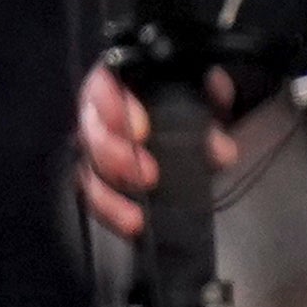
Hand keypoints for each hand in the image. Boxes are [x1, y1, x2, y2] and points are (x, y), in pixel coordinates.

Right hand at [73, 65, 236, 241]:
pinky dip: (113, 213)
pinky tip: (132, 225)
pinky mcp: (100, 178)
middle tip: (147, 175)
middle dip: (116, 157)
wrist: (194, 112)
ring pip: (87, 172)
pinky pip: (96, 198)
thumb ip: (212, 97)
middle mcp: (99, 115)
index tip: (141, 130)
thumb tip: (219, 128)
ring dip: (111, 196)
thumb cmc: (190, 93)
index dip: (115, 108)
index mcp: (120, 81)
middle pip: (90, 134)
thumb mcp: (205, 88)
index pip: (103, 86)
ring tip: (136, 216)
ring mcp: (96, 149)